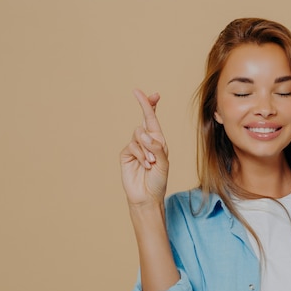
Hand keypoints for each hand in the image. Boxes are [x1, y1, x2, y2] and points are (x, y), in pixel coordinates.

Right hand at [120, 89, 168, 206]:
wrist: (147, 196)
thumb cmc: (158, 181)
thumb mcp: (163, 163)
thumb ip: (156, 147)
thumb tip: (144, 134)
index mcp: (158, 141)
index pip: (153, 119)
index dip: (151, 105)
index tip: (152, 93)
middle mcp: (146, 142)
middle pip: (144, 120)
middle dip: (146, 108)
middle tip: (141, 97)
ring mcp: (135, 147)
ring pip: (139, 134)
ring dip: (148, 148)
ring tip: (152, 163)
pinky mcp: (126, 154)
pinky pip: (133, 146)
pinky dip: (141, 155)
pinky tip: (146, 165)